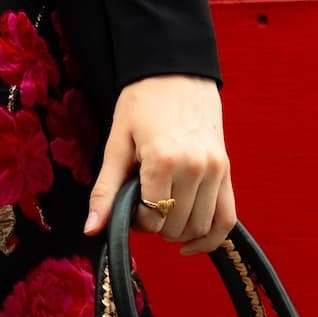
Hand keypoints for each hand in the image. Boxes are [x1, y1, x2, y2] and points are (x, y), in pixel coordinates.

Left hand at [82, 75, 234, 257]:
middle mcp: (195, 168)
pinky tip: (189, 244)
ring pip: (200, 226)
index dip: (136, 221)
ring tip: (163, 213)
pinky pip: (227, 218)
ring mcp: (216, 169)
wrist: (176, 72)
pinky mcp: (227, 169)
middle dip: (156, 226)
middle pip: (176, 226)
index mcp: (163, 161)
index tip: (129, 205)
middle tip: (143, 207)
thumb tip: (90, 230)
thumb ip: (105, 190)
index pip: (152, 218)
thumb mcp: (115, 143)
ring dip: (178, 231)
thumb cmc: (141, 104)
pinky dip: (211, 237)